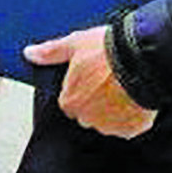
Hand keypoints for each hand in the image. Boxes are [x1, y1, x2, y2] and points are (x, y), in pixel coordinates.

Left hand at [25, 26, 156, 138]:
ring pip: (109, 120)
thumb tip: (30, 53)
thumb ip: (51, 52)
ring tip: (123, 86)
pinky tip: (135, 97)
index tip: (91, 77)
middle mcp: (88, 118)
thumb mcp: (75, 44)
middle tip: (108, 79)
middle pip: (88, 112)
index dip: (80, 88)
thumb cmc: (107, 51)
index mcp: (70, 101)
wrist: (141, 59)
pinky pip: (130, 125)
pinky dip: (132, 114)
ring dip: (114, 108)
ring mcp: (111, 126)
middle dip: (96, 100)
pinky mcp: (132, 128)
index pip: (69, 101)